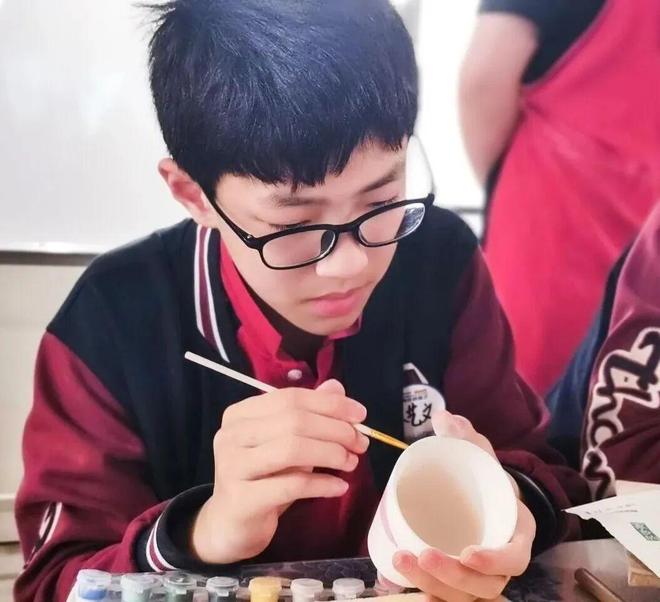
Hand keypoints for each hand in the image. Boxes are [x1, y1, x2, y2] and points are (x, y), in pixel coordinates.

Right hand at [191, 379, 368, 563]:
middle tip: (360, 443)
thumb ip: (308, 414)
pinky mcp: (242, 500)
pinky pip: (291, 486)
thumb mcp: (286, 442)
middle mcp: (231, 435)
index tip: (360, 415)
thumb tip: (336, 387)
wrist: (230, 525)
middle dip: (335, 429)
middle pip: (294, 421)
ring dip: (330, 453)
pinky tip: (340, 486)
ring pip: (292, 449)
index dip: (329, 404)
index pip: (290, 398)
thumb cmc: (262, 479)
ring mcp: (232, 467)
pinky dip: (321, 484)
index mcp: (240, 414)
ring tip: (351, 463)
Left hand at [392, 410, 535, 600]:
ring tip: (400, 559)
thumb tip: (443, 416)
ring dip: (432, 585)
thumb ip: (465, 437)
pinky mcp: (458, 580)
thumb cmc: (484, 479)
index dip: (495, 561)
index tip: (468, 552)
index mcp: (515, 532)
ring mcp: (479, 575)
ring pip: (463, 596)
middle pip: (485, 585)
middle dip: (452, 576)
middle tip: (420, 555)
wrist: (482, 495)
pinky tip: (397, 582)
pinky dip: (426, 594)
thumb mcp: (479, 455)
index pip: (516, 558)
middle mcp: (501, 561)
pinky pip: (446, 598)